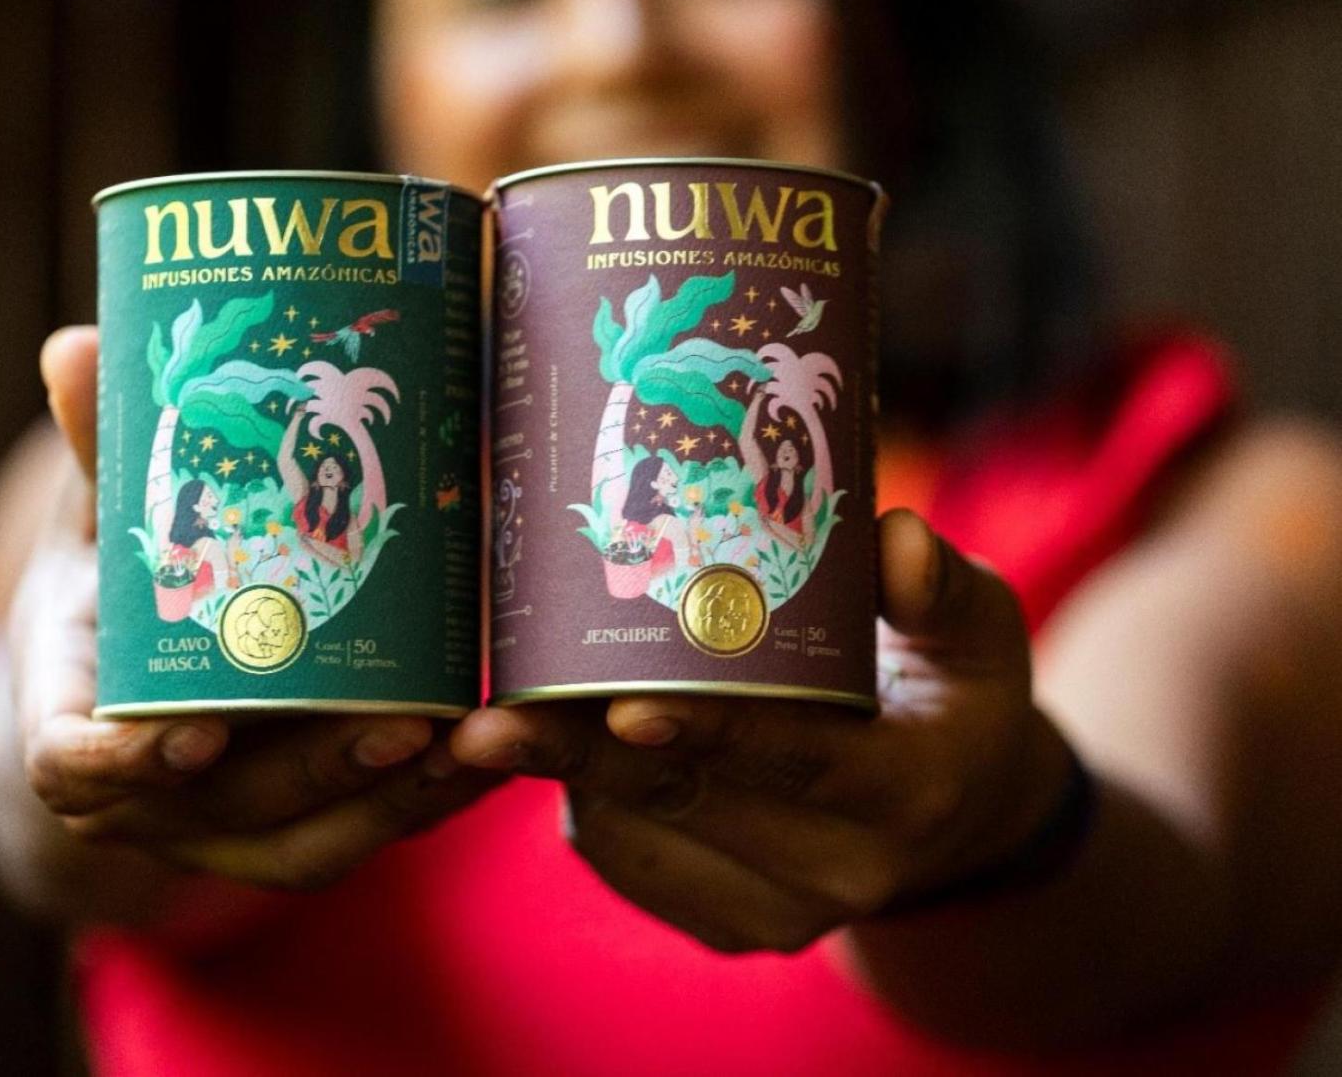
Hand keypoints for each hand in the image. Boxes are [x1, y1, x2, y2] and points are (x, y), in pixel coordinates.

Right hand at [18, 327, 499, 892]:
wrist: (121, 674)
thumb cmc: (108, 581)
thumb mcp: (95, 518)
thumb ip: (99, 448)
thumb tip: (73, 345)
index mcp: (71, 713)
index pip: (71, 766)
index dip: (126, 765)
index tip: (198, 732)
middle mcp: (145, 792)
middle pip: (227, 807)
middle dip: (318, 771)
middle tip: (402, 719)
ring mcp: (218, 825)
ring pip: (308, 843)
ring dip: (394, 801)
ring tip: (474, 741)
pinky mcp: (293, 829)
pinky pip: (361, 835)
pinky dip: (427, 803)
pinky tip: (496, 755)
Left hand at [450, 510, 1071, 952]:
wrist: (954, 815)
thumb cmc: (952, 693)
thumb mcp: (978, 633)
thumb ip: (941, 589)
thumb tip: (897, 538)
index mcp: (907, 792)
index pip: (797, 761)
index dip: (710, 733)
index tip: (620, 707)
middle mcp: (843, 870)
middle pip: (687, 802)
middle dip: (578, 756)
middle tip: (487, 719)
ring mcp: (780, 913)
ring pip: (636, 838)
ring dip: (565, 772)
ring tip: (505, 708)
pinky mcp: (728, 927)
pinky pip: (625, 862)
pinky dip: (582, 801)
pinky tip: (556, 741)